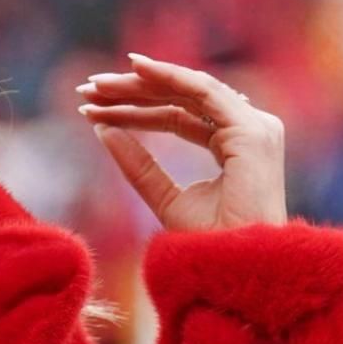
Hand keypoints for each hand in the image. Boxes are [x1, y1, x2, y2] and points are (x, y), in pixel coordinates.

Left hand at [76, 52, 286, 231]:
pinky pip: (203, 92)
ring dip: (141, 83)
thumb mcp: (165, 199)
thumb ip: (138, 165)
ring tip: (97, 84)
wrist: (233, 274)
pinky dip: (169, 75)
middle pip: (182, 99)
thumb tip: (103, 130)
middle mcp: (250, 130)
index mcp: (235, 146)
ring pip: (189, 90)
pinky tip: (136, 69)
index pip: (179, 116)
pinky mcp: (251, 132)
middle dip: (132, 92)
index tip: (92, 109)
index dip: (135, 110)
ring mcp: (255, 129)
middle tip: (87, 89)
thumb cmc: (209, 248)